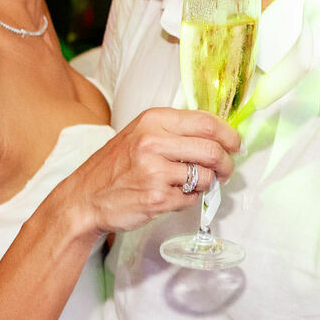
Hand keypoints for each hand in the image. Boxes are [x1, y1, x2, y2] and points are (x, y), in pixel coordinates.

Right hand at [63, 107, 240, 234]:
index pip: (207, 122)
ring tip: (193, 184)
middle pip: (213, 150)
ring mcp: (155, 171)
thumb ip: (175, 131)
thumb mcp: (140, 134)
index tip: (235, 145)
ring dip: (207, 184)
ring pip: (206, 176)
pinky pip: (191, 198)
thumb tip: (217, 135)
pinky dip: (189, 199)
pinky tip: (173, 195)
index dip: (229, 135)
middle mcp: (154, 141)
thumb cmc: (114, 167)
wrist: (84, 198)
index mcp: (153, 120)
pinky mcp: (157, 197)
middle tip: (226, 170)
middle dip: (227, 163)